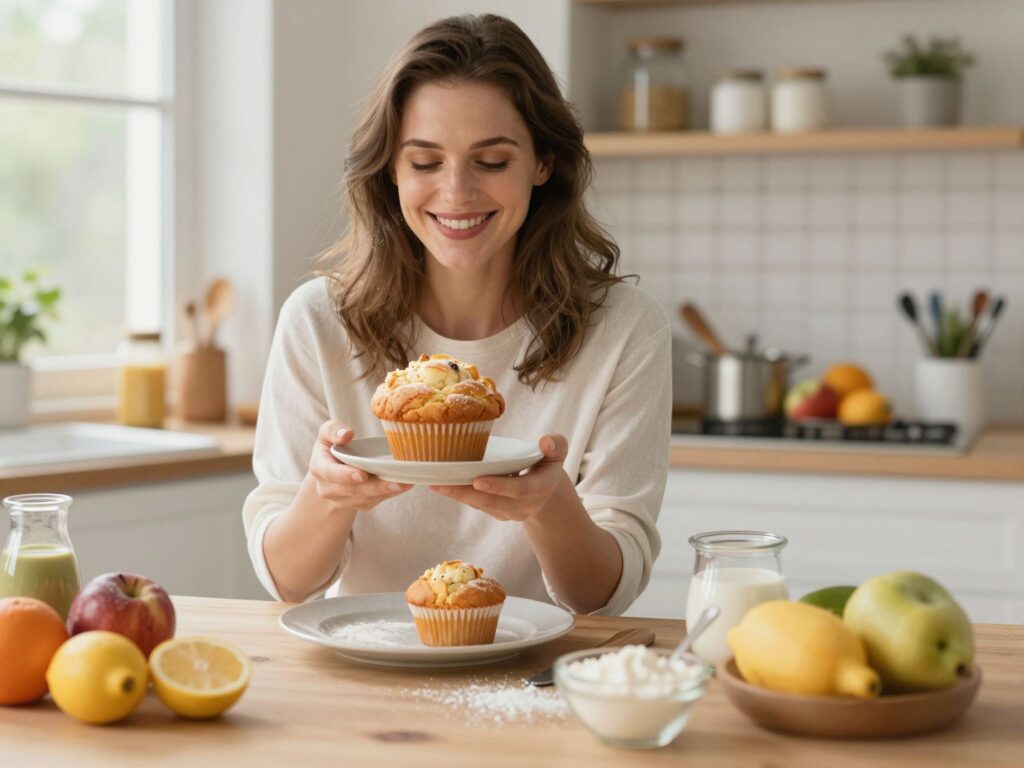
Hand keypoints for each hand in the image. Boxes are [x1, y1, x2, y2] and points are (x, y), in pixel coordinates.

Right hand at [309, 421, 410, 511]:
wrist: (331, 469)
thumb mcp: (327, 433)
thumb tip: (346, 434)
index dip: (346, 475)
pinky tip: (403, 486)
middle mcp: (328, 488)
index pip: (330, 473)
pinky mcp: (357, 505)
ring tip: (406, 483)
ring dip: (386, 492)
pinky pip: (373, 502)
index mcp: (319, 468)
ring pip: (365, 499)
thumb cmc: (332, 446)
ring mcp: (342, 500)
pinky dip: (388, 495)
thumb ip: (333, 429)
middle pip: (353, 490)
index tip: (362, 474)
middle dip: (375, 487)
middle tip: (396, 482)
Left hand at [429, 434, 570, 521]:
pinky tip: (440, 485)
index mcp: (539, 489)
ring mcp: (508, 513)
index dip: (499, 486)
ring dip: (456, 495)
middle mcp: (523, 506)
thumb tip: (546, 442)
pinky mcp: (496, 513)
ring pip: (480, 505)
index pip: (519, 489)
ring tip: (433, 483)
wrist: (547, 493)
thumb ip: (556, 445)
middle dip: (465, 494)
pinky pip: (476, 505)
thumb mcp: (558, 453)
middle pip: (491, 502)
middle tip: (440, 484)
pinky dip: (458, 495)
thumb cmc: (548, 465)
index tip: (478, 480)